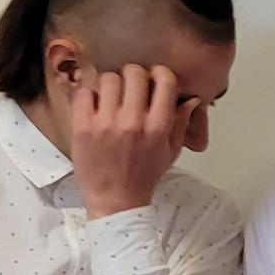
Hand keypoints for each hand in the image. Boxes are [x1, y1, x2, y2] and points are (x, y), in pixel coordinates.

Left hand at [69, 65, 196, 216]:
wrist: (115, 202)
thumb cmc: (144, 177)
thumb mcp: (171, 152)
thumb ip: (181, 123)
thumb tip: (191, 98)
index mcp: (158, 127)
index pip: (164, 80)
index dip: (159, 73)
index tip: (154, 78)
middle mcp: (133, 122)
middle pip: (134, 72)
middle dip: (133, 75)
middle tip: (130, 86)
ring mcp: (106, 123)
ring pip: (108, 78)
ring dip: (110, 85)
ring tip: (110, 97)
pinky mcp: (83, 127)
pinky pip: (84, 93)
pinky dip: (89, 96)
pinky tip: (94, 107)